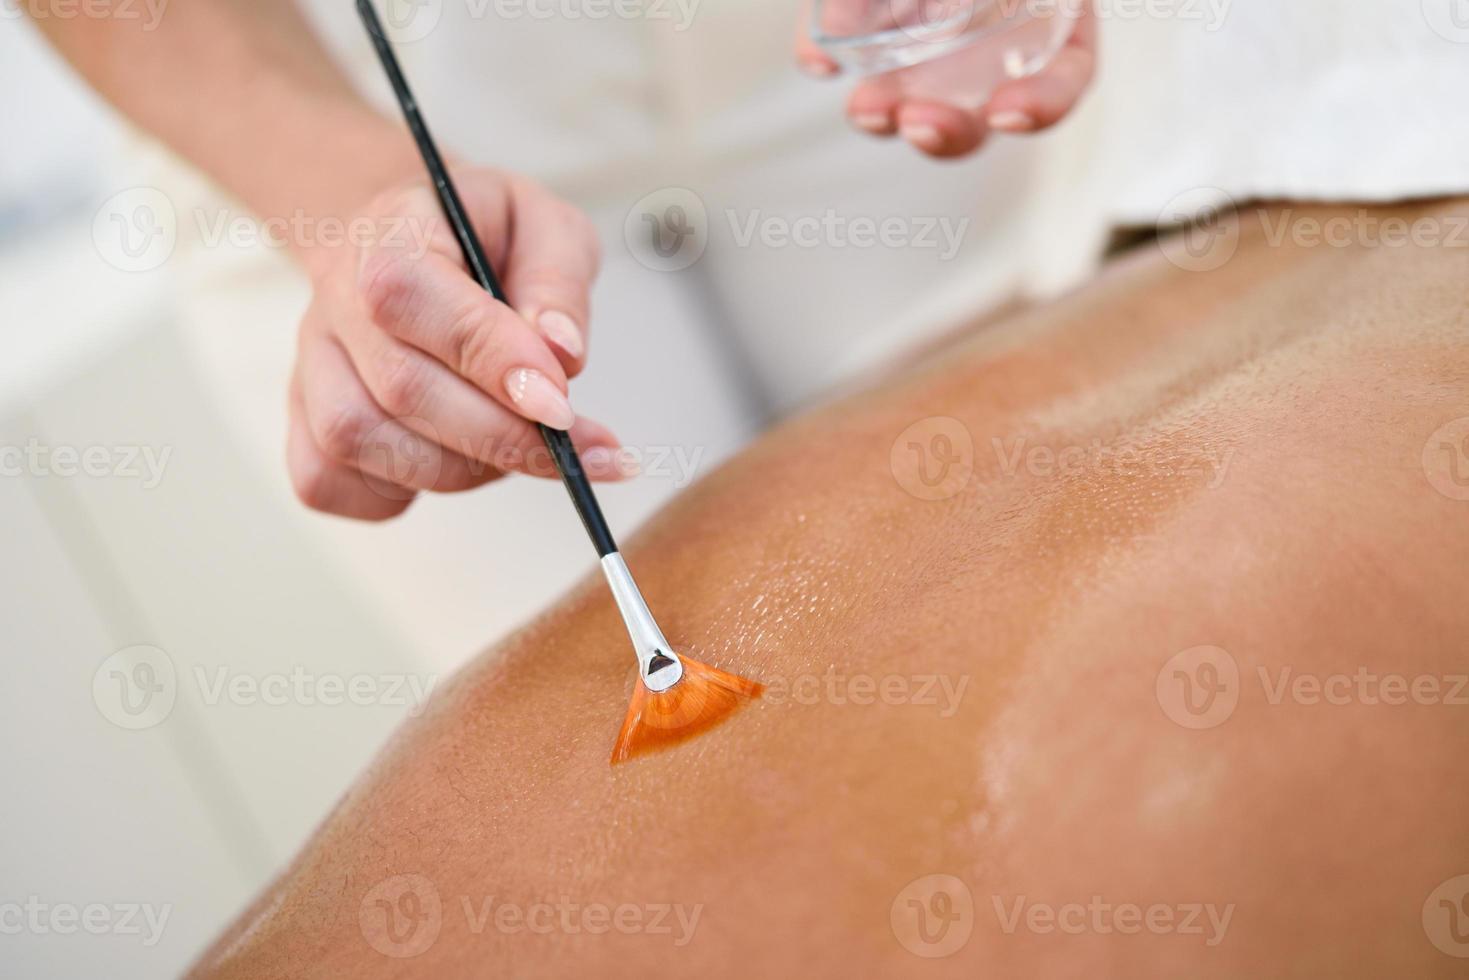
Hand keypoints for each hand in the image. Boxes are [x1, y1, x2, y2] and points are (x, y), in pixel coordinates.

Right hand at [287, 167, 626, 519]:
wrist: (414, 243)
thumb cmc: (486, 236)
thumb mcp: (546, 225)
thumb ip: (558, 280)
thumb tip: (563, 355)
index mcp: (388, 236)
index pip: (413, 297)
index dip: (491, 359)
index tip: (561, 405)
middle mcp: (334, 303)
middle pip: (398, 387)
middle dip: (502, 436)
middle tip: (579, 449)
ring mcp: (311, 368)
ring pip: (361, 442)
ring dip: (462, 467)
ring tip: (522, 448)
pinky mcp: (305, 422)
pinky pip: (328, 482)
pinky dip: (398, 495)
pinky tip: (455, 463)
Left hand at [796, 1, 1097, 158]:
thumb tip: (882, 40)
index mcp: (1048, 15)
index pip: (1066, 76)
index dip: (1045, 103)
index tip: (1008, 113)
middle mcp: (989, 39)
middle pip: (977, 113)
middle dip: (948, 133)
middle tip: (918, 125)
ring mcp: (926, 40)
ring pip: (908, 94)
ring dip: (885, 113)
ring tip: (867, 110)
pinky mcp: (868, 32)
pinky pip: (847, 45)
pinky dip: (827, 48)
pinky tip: (816, 59)